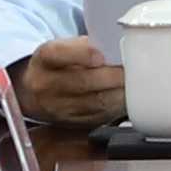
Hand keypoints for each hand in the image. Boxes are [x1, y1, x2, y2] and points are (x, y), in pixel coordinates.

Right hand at [16, 42, 130, 133]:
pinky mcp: (72, 124)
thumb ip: (85, 46)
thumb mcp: (63, 47)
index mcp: (44, 59)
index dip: (82, 54)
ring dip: (119, 93)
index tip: (101, 56)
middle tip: (132, 70)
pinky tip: (125, 98)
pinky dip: (116, 107)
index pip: (59, 54)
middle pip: (83, 82)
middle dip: (113, 76)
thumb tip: (115, 48)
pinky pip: (99, 117)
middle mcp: (46, 85)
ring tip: (134, 84)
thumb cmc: (58, 66)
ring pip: (95, 103)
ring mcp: (57, 108)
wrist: (36, 94)